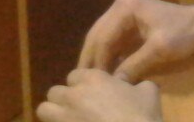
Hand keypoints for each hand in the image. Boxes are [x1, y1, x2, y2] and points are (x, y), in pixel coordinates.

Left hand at [38, 69, 162, 121]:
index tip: (92, 95)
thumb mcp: (149, 92)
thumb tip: (135, 84)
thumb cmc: (142, 117)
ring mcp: (65, 117)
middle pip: (55, 92)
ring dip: (53, 114)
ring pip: (44, 109)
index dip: (82, 85)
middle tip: (78, 110)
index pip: (75, 75)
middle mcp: (74, 95)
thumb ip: (138, 83)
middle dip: (64, 100)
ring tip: (66, 121)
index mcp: (93, 79)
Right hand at [78, 0, 193, 81]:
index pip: (104, 36)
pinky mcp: (129, 23)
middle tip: (81, 81)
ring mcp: (123, 13)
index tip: (93, 81)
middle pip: (98, 35)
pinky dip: (108, 56)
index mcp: (125, 6)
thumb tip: (114, 83)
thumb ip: (134, 65)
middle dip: (91, 58)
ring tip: (89, 79)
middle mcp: (120, 6)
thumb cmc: (183, 33)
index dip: (98, 60)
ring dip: (97, 58)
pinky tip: (105, 71)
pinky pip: (113, 41)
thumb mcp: (159, 49)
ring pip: (102, 38)